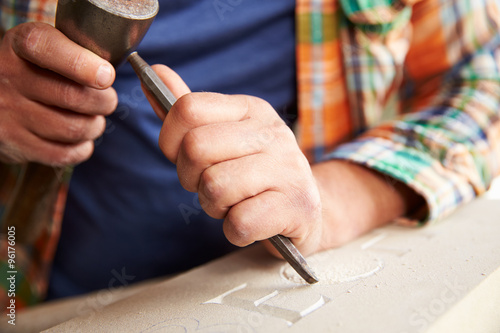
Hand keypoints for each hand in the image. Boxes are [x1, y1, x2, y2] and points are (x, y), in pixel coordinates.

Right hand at [0, 22, 117, 165]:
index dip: (83, 64)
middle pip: (73, 96)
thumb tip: (108, 75)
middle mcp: (8, 77)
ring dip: (95, 126)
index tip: (106, 76)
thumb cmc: (33, 70)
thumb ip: (75, 52)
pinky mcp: (14, 145)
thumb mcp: (46, 48)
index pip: (47, 48)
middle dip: (104, 101)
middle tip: (107, 101)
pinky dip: (82, 147)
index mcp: (18, 46)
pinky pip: (64, 154)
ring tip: (93, 119)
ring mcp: (9, 114)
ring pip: (74, 128)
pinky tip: (80, 138)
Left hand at [146, 65, 425, 255]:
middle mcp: (273, 133)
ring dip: (214, 206)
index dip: (170, 140)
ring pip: (214, 187)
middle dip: (191, 178)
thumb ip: (189, 112)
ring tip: (234, 203)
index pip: (188, 109)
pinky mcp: (297, 207)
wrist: (307, 210)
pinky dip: (235, 230)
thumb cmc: (254, 174)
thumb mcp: (224, 137)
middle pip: (195, 148)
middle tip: (212, 186)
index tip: (183, 158)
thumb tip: (155, 70)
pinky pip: (239, 222)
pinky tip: (251, 221)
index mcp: (251, 109)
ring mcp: (289, 169)